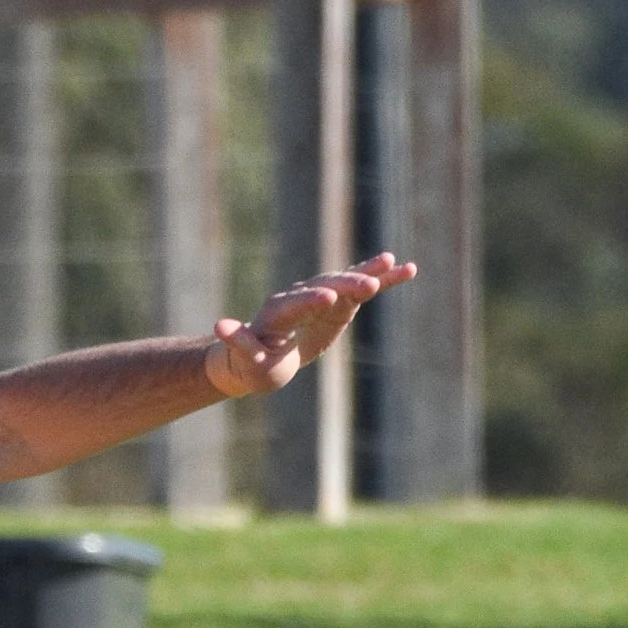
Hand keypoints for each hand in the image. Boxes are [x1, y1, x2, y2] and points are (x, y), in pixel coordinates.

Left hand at [204, 251, 414, 396]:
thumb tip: (220, 325)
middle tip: (367, 286)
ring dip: (369, 273)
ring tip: (393, 263)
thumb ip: (239, 343)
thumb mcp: (247, 361)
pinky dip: (383, 279)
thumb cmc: (254, 364)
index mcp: (277, 313)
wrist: (264, 358)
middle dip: (344, 286)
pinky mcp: (338, 301)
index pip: (296, 304)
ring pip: (345, 281)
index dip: (311, 300)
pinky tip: (407, 269)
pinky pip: (361, 288)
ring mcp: (320, 296)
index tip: (328, 298)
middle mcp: (298, 297)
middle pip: (324, 287)